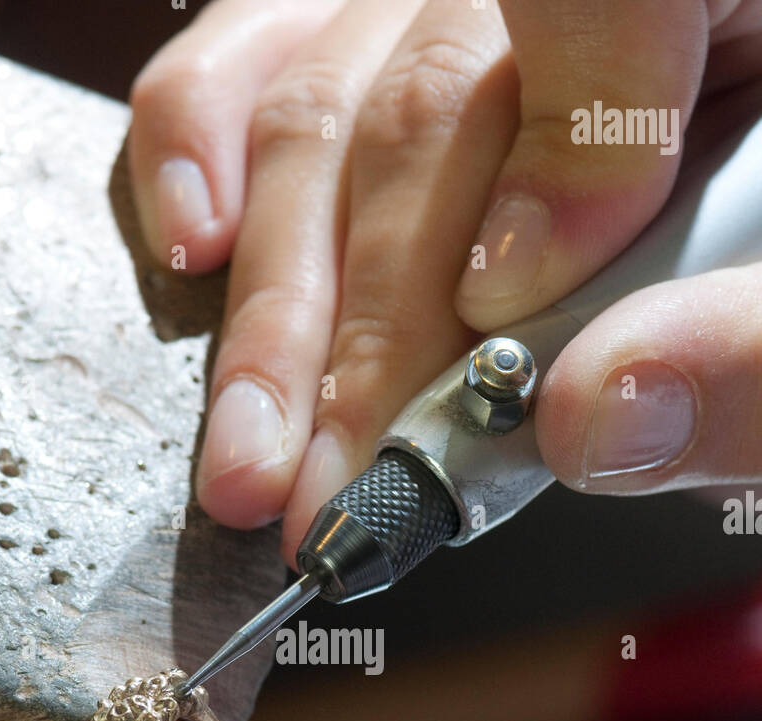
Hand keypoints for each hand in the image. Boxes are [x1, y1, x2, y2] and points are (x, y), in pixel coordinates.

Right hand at [128, 1, 761, 560]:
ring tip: (263, 456)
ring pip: (322, 107)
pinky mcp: (377, 44)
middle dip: (372, 333)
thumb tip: (595, 420)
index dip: (560, 154)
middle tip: (340, 487)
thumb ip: (750, 359)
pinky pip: (258, 53)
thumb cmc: (760, 285)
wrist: (748, 263)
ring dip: (282, 311)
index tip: (514, 320)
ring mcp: (446, 2)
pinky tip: (199, 248)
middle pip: (428, 101)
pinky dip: (204, 148)